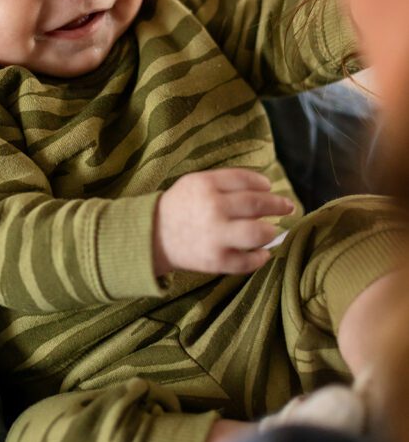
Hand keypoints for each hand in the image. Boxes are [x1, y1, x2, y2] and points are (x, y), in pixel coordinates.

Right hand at [153, 168, 293, 276]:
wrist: (153, 236)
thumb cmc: (179, 206)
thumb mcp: (195, 182)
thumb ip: (225, 182)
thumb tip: (264, 188)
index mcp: (206, 185)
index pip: (246, 180)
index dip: (263, 184)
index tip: (270, 188)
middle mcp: (213, 208)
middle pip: (257, 204)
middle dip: (278, 205)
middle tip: (289, 206)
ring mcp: (215, 236)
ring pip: (258, 233)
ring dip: (271, 231)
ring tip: (273, 231)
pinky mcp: (216, 261)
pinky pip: (248, 261)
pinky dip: (261, 258)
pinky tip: (263, 253)